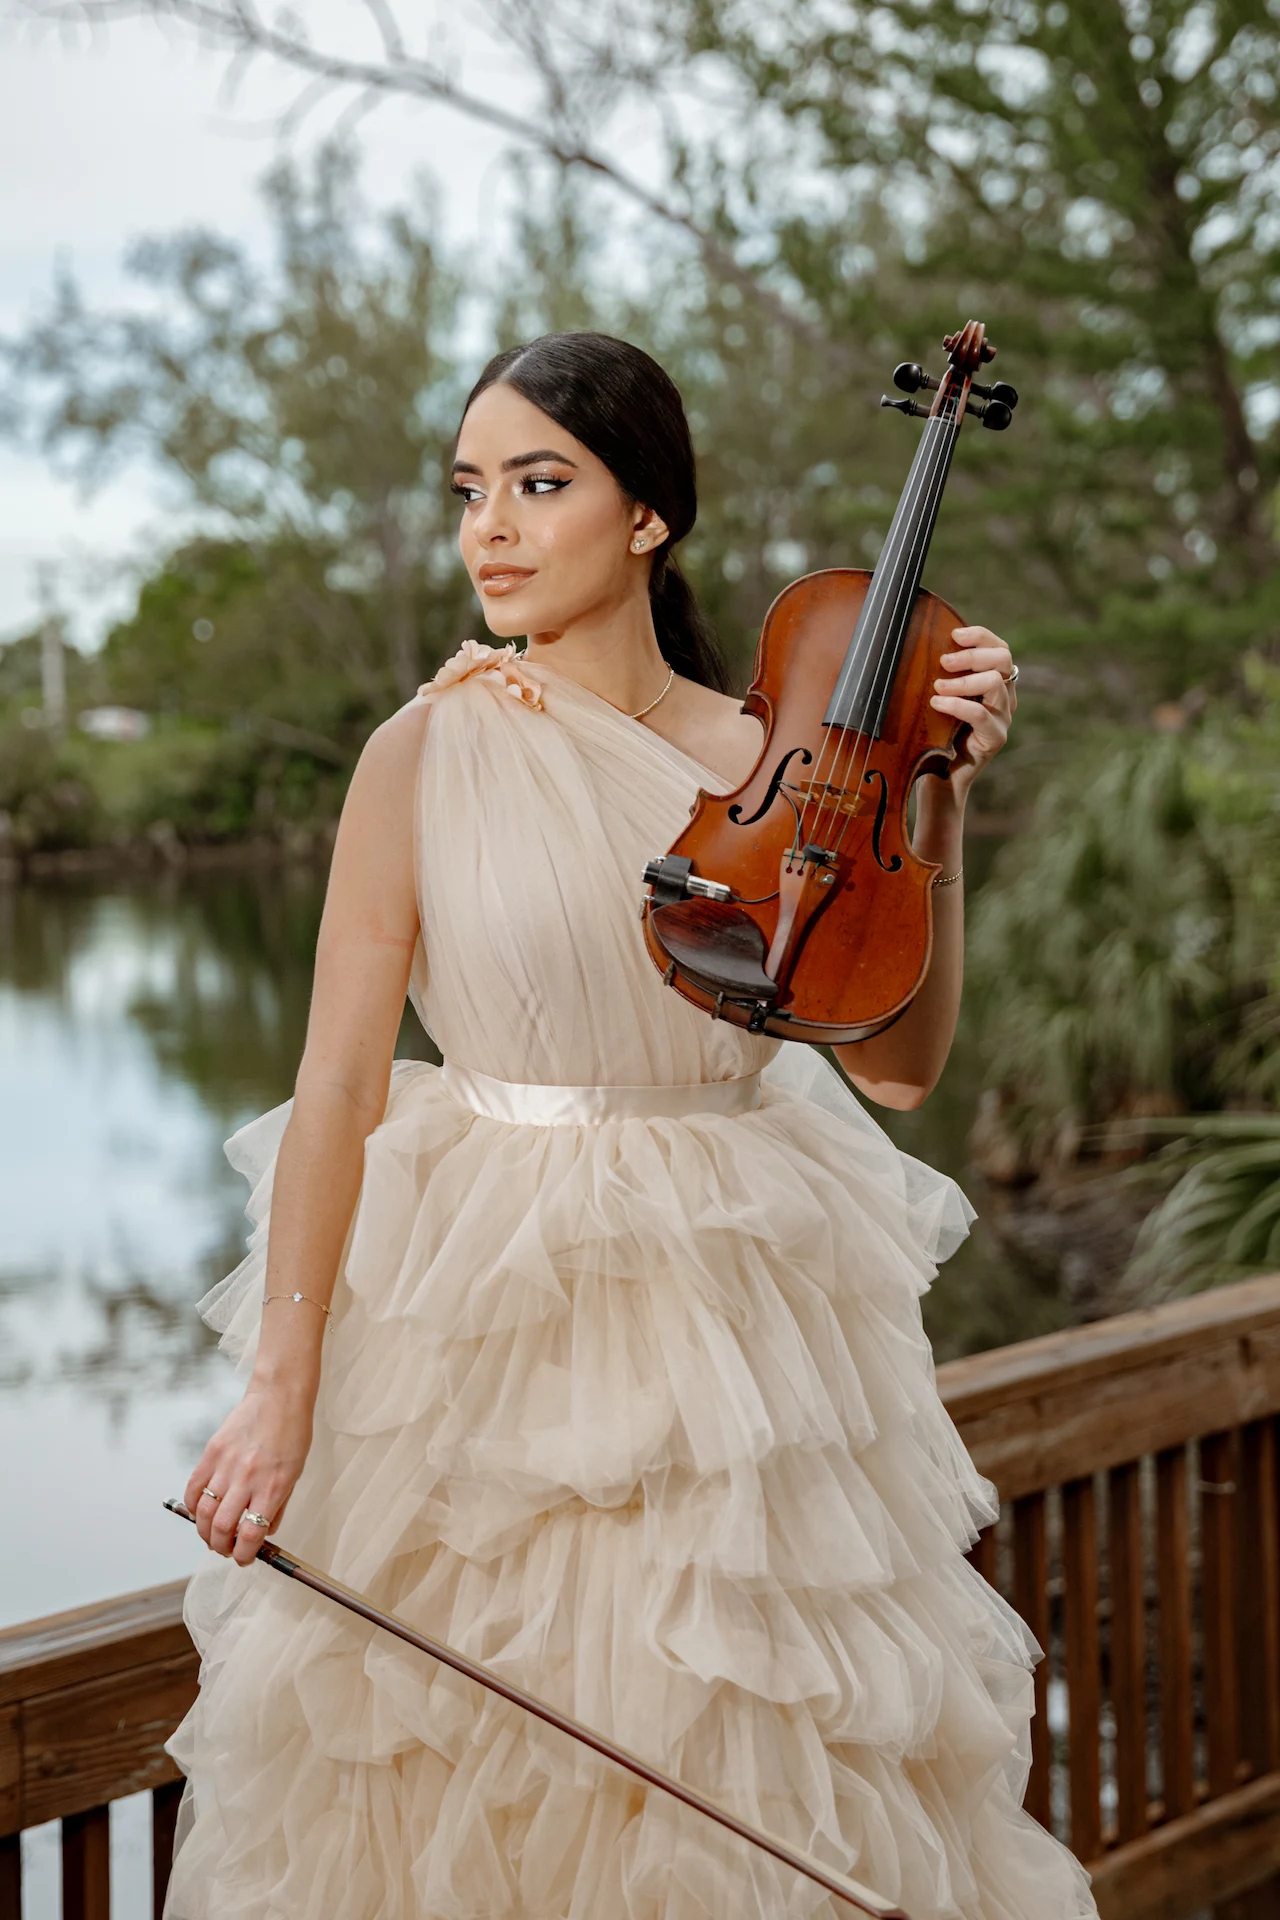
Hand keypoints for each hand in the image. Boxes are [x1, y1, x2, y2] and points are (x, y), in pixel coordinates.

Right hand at [185, 1381, 314, 1566]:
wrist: (279, 1396)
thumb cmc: (292, 1433)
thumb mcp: (295, 1474)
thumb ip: (278, 1505)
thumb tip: (263, 1533)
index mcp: (273, 1486)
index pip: (252, 1533)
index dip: (245, 1554)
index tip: (244, 1558)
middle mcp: (248, 1478)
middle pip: (222, 1528)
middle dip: (221, 1548)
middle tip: (225, 1549)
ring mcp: (227, 1465)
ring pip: (203, 1513)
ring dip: (204, 1532)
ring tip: (211, 1536)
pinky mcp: (212, 1452)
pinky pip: (193, 1488)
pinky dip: (192, 1506)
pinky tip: (199, 1511)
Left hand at [929, 624, 1017, 803]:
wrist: (939, 774)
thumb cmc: (935, 732)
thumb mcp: (939, 696)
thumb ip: (943, 674)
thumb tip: (923, 641)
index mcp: (996, 682)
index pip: (999, 647)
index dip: (980, 636)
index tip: (954, 634)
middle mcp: (1005, 696)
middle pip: (1003, 658)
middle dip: (971, 654)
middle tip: (943, 661)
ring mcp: (1003, 717)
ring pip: (994, 682)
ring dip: (962, 680)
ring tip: (936, 686)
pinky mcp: (995, 737)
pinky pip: (980, 713)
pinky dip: (957, 704)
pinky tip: (937, 703)